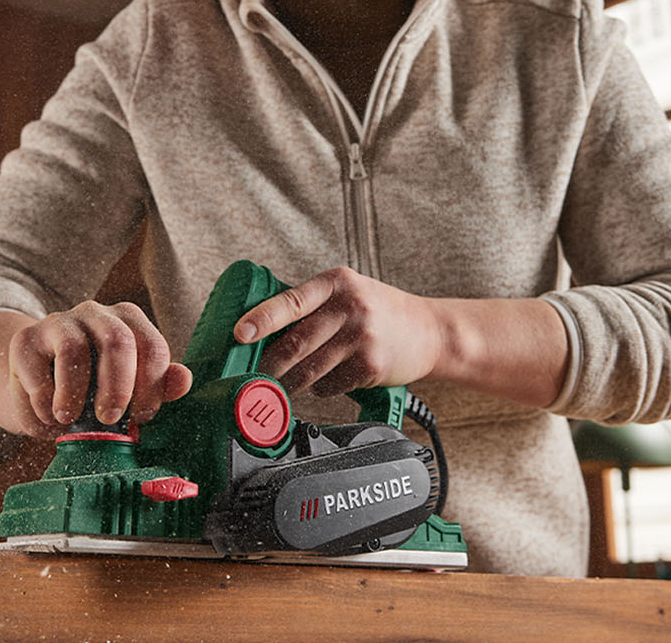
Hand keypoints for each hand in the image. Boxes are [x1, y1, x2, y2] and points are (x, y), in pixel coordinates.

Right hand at [6, 300, 192, 436]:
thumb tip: (184, 380)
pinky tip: (48, 416)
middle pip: (118, 340)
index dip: (151, 387)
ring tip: (68, 420)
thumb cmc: (91, 392)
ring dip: (73, 394)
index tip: (140, 418)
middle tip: (109, 420)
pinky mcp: (25, 339)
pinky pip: (36, 370)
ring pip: (74, 349)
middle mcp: (96, 313)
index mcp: (129, 322)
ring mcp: (59, 321)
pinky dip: (43, 401)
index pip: (153, 347)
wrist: (38, 390)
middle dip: (117, 387)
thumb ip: (158, 385)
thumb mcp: (129, 392)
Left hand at [234, 267, 446, 396]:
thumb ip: (313, 304)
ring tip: (284, 384)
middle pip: (295, 342)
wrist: (431, 331)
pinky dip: (320, 389)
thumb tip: (261, 327)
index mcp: (337, 282)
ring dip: (290, 382)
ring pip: (309, 369)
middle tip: (255, 374)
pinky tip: (325, 382)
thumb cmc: (380, 311)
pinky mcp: (370, 365)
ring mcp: (362, 336)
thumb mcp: (350, 292)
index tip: (239, 334)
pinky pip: (330, 385)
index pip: (290, 301)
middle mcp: (350, 305)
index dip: (261, 319)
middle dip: (268, 364)